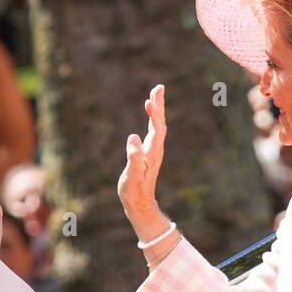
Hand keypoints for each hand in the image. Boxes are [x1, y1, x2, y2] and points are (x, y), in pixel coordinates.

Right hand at [118, 85, 169, 242]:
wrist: (140, 204)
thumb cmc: (134, 192)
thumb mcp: (131, 177)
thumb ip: (133, 158)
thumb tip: (133, 138)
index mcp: (151, 154)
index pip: (156, 130)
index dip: (154, 115)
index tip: (150, 100)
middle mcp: (155, 150)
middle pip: (160, 123)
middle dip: (159, 105)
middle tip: (158, 87)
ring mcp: (153, 150)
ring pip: (158, 125)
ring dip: (157, 109)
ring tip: (155, 93)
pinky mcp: (149, 152)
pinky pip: (153, 130)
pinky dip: (152, 118)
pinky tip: (150, 111)